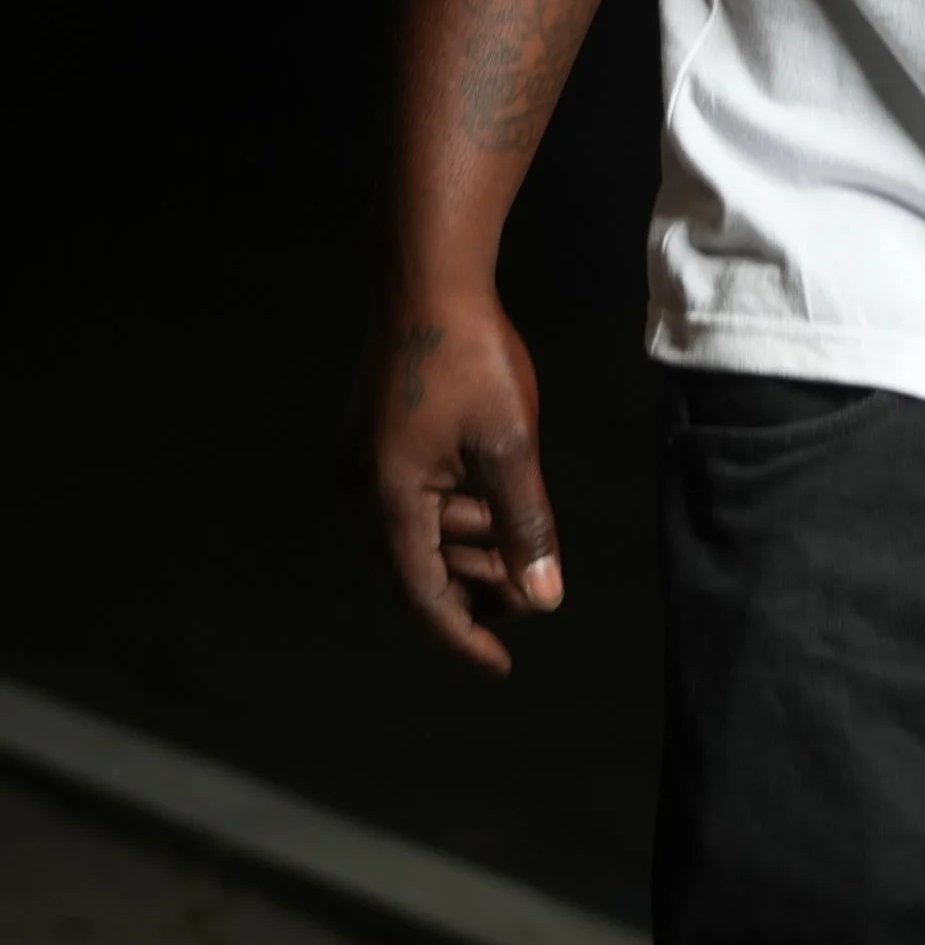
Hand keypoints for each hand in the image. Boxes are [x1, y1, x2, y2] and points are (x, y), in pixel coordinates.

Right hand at [369, 294, 563, 674]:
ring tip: (522, 555)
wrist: (427, 281)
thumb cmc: (470, 358)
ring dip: (468, 551)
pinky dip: (454, 515)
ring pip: (418, 534)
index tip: (501, 663)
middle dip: (475, 591)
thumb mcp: (510, 446)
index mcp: (387, 501)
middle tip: (531, 597)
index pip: (424, 597)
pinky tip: (496, 508)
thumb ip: (525, 526)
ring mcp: (362, 465)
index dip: (463, 635)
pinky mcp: (373, 441)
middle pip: (418, 570)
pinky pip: (413, 501)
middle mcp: (361, 492)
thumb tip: (543, 598)